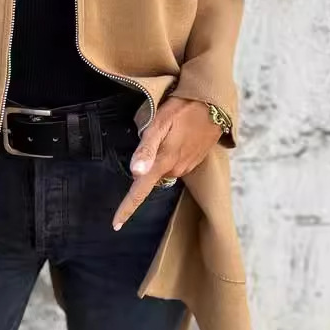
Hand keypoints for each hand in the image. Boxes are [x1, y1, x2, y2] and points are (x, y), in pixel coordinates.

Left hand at [112, 96, 222, 230]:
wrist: (214, 104)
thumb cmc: (183, 109)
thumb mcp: (160, 123)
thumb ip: (147, 148)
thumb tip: (135, 173)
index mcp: (164, 162)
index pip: (141, 191)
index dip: (127, 209)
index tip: (115, 225)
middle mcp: (176, 169)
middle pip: (150, 177)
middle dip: (145, 165)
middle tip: (151, 136)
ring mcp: (187, 166)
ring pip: (163, 169)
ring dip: (159, 157)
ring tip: (166, 132)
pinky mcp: (194, 161)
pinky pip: (174, 163)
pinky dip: (170, 154)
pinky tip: (176, 136)